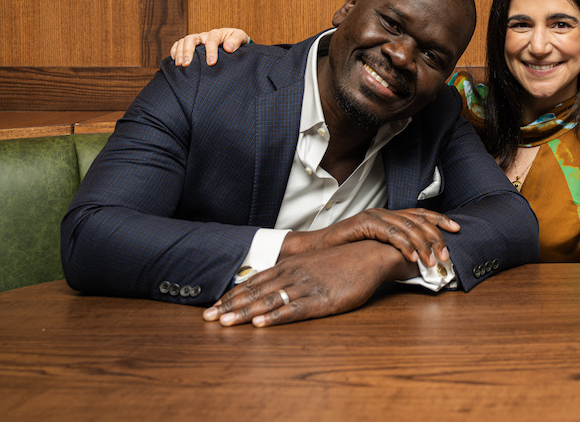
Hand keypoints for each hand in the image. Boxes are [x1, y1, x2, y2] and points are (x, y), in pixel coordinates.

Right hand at [169, 28, 250, 66]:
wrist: (233, 41)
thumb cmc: (237, 41)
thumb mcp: (241, 38)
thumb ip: (236, 41)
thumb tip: (228, 48)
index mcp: (218, 33)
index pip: (212, 39)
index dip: (211, 51)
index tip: (211, 63)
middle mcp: (205, 35)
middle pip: (192, 38)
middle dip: (188, 51)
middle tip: (187, 64)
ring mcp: (197, 40)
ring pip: (184, 41)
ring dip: (180, 52)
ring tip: (179, 64)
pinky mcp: (192, 45)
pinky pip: (179, 44)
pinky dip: (174, 50)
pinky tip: (174, 59)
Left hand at [203, 241, 407, 326]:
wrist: (370, 255)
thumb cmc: (342, 261)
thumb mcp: (311, 263)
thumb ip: (290, 272)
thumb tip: (271, 283)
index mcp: (289, 266)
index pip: (254, 282)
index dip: (232, 296)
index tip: (213, 307)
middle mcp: (292, 275)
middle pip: (255, 292)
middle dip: (230, 306)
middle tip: (208, 318)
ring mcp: (306, 287)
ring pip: (269, 301)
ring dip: (245, 313)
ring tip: (226, 323)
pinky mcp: (322, 300)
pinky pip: (294, 310)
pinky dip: (276, 317)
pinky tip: (261, 324)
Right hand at [284, 208, 459, 267]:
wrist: (317, 250)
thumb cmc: (346, 251)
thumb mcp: (376, 248)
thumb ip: (394, 249)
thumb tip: (419, 260)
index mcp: (389, 216)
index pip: (420, 214)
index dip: (440, 219)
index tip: (457, 229)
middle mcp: (384, 213)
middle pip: (417, 220)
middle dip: (436, 237)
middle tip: (446, 255)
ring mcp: (374, 217)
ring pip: (407, 227)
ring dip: (423, 245)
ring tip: (432, 261)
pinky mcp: (363, 224)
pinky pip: (390, 233)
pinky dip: (403, 246)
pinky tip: (412, 257)